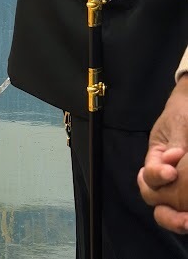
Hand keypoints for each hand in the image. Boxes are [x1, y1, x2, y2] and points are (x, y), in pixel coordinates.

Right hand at [138, 76, 187, 233]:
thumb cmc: (183, 113)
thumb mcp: (178, 124)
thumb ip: (176, 142)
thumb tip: (173, 157)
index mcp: (155, 158)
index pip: (148, 176)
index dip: (157, 176)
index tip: (172, 172)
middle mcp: (163, 176)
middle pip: (154, 200)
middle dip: (167, 214)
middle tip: (185, 219)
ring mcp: (177, 185)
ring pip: (169, 208)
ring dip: (178, 219)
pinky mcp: (187, 190)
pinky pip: (183, 204)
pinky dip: (186, 212)